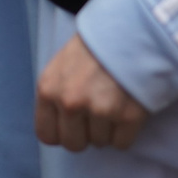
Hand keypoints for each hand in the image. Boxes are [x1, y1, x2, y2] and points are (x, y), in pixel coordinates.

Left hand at [35, 35, 147, 150]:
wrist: (130, 33)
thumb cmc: (93, 48)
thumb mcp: (61, 66)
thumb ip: (55, 94)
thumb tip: (57, 124)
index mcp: (48, 90)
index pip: (46, 135)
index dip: (61, 133)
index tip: (72, 126)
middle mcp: (70, 103)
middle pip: (74, 144)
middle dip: (85, 134)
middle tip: (96, 117)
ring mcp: (99, 111)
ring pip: (100, 142)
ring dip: (107, 129)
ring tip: (113, 104)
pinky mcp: (128, 117)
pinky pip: (122, 143)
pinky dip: (125, 132)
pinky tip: (126, 111)